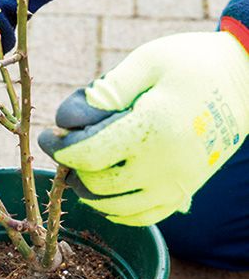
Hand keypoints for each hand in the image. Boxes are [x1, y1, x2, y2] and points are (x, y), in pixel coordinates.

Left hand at [39, 31, 248, 225]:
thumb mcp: (148, 61)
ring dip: (90, 192)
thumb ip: (108, 89)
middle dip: (72, 167)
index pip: (89, 154)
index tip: (50, 137)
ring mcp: (177, 184)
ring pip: (116, 206)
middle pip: (97, 183)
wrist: (246, 80)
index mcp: (152, 129)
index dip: (60, 148)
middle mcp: (164, 165)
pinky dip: (118, 212)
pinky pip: (143, 217)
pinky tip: (105, 197)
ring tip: (81, 170)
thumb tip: (71, 118)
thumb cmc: (193, 64)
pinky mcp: (186, 191)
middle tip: (66, 149)